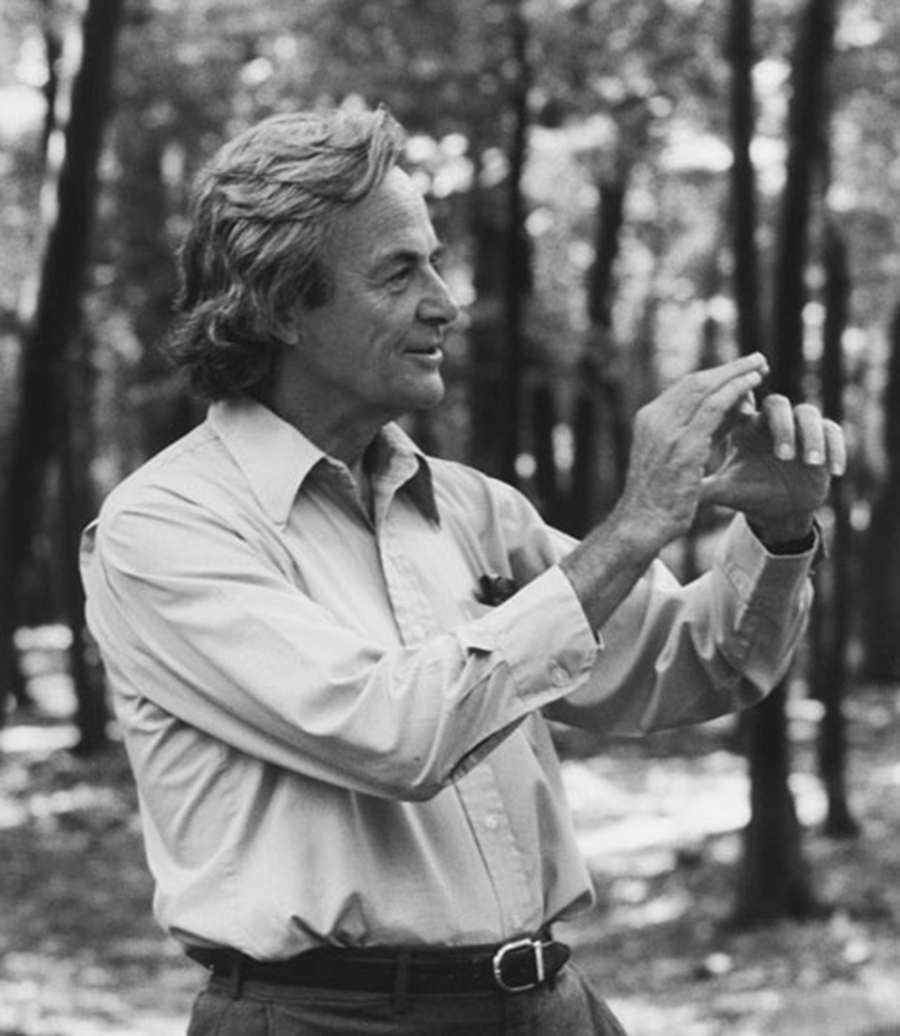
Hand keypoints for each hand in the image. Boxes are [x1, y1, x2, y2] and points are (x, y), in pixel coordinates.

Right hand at [615, 353, 770, 552]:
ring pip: (706, 388)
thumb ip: (698, 435)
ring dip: (736, 373)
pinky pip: (714, 406)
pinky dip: (735, 389)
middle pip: (695, 382)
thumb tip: (730, 414)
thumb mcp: (675, 460)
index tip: (738, 372)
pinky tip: (754, 382)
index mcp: (648, 420)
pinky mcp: (684, 443)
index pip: (684, 389)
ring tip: (761, 365)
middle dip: (728, 368)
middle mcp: (654, 419)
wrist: (640, 524)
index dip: (714, 377)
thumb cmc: (658, 500)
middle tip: (756, 359)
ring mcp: (667, 430)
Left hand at [701, 394, 845, 543]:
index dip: (744, 402)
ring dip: (809, 436)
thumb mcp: (721, 490)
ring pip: (807, 413)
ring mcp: (801, 428)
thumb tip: (665, 490)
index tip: (745, 416)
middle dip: (781, 424)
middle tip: (783, 454)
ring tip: (805, 462)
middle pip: (777, 404)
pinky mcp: (824, 440)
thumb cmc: (747, 493)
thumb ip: (697, 484)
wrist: (779, 509)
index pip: (744, 402)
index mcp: (746, 426)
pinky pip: (833, 433)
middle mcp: (773, 421)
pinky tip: (832, 470)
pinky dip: (835, 448)